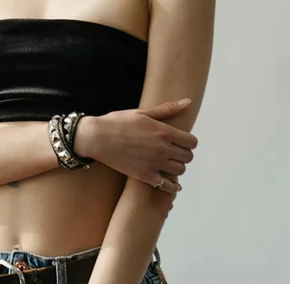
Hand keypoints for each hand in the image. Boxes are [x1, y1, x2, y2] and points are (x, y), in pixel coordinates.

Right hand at [74, 99, 197, 193]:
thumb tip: (188, 102)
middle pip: (188, 157)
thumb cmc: (118, 122)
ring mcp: (154, 164)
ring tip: (167, 163)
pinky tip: (171, 184)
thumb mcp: (142, 112)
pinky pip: (166, 186)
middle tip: (173, 151)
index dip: (188, 142)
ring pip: (180, 171)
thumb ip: (167, 109)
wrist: (97, 137)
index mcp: (164, 132)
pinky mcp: (145, 176)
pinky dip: (172, 186)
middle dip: (183, 154)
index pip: (192, 142)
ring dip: (176, 167)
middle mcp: (163, 149)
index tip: (181, 141)